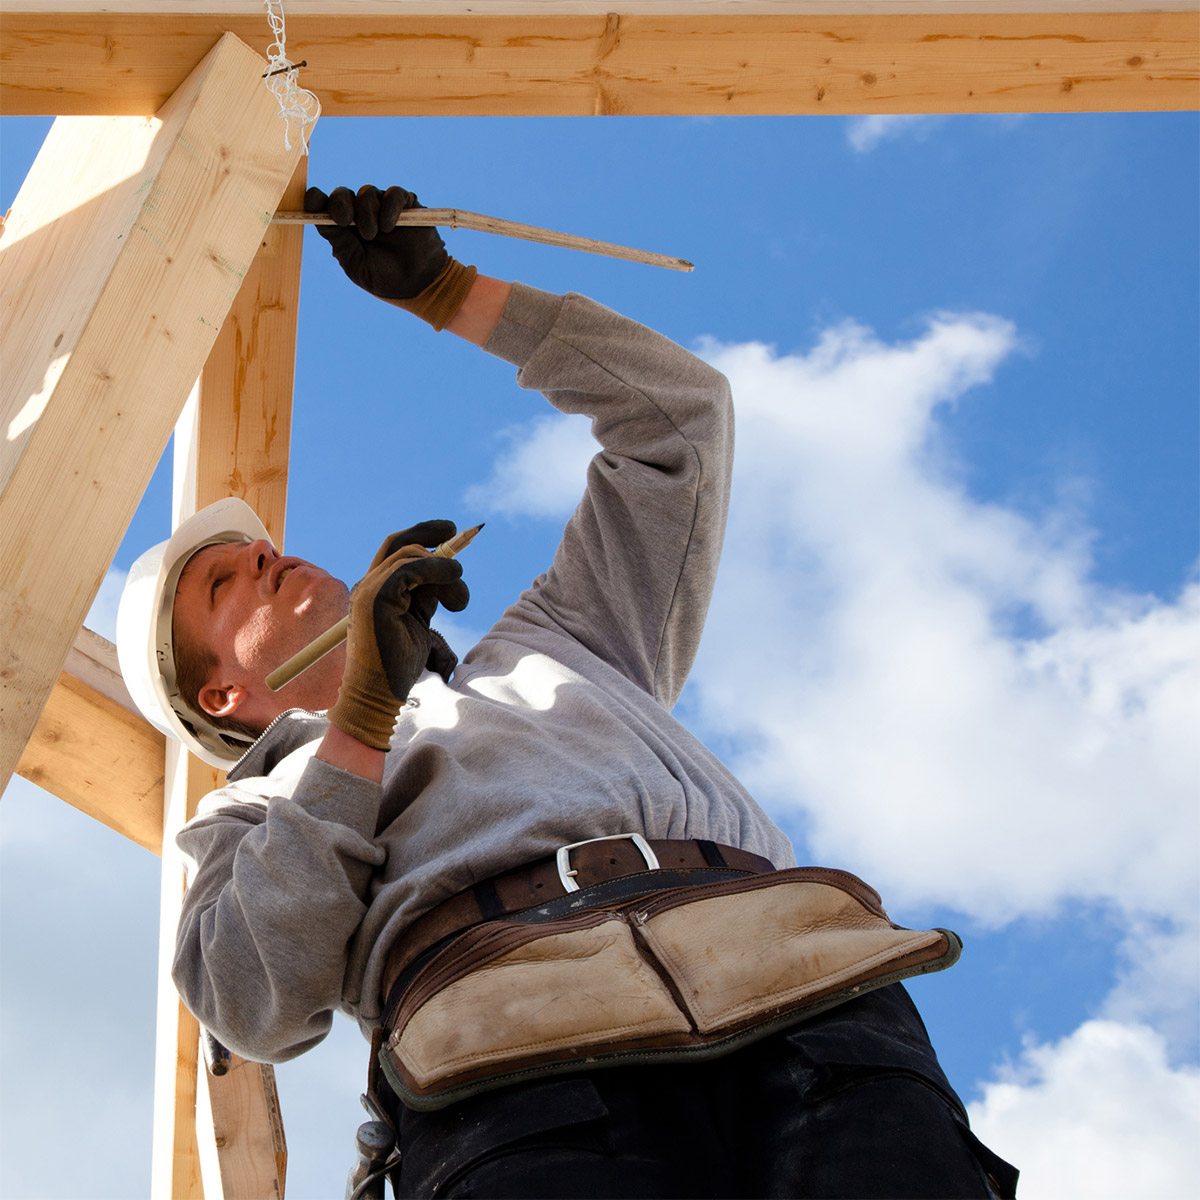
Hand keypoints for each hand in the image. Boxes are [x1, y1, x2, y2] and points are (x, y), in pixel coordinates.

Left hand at [305, 184, 476, 329]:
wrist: (419, 284)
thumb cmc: (385, 278)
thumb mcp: (356, 264)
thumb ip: (339, 242)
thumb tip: (321, 217)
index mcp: (345, 228)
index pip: (325, 205)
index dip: (315, 199)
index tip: (313, 203)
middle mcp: (361, 214)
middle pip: (343, 193)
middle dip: (341, 204)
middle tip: (345, 220)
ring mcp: (384, 208)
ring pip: (368, 193)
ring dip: (367, 212)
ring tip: (375, 234)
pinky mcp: (407, 205)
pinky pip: (394, 194)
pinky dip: (389, 207)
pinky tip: (389, 227)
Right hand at [326, 521, 469, 749]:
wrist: (378, 695)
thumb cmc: (398, 666)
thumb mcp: (418, 621)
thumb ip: (426, 596)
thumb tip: (447, 575)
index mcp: (375, 589)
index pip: (394, 549)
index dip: (422, 533)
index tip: (449, 531)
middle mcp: (367, 585)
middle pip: (399, 544)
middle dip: (432, 535)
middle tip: (460, 535)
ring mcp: (368, 590)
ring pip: (410, 556)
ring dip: (445, 570)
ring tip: (459, 602)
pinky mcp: (375, 599)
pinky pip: (409, 570)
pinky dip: (437, 570)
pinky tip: (454, 588)